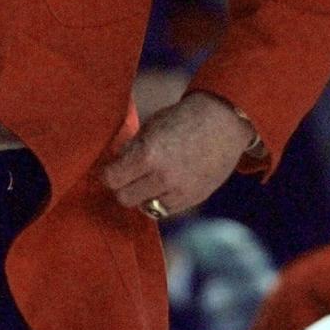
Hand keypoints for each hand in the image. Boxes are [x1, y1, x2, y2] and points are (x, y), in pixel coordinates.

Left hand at [99, 91, 254, 217]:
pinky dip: (160, 200)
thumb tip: (114, 164)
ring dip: (142, 195)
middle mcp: (163, 177)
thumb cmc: (182, 118)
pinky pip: (166, 211)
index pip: (111, 179)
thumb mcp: (150, 127)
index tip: (110, 169)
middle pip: (124, 198)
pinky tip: (164, 185)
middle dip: (122, 186)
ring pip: (145, 207)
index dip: (107, 174)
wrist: (222, 122)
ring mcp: (180, 191)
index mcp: (148, 154)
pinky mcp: (194, 199)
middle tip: (126, 176)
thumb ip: (131, 148)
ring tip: (148, 179)